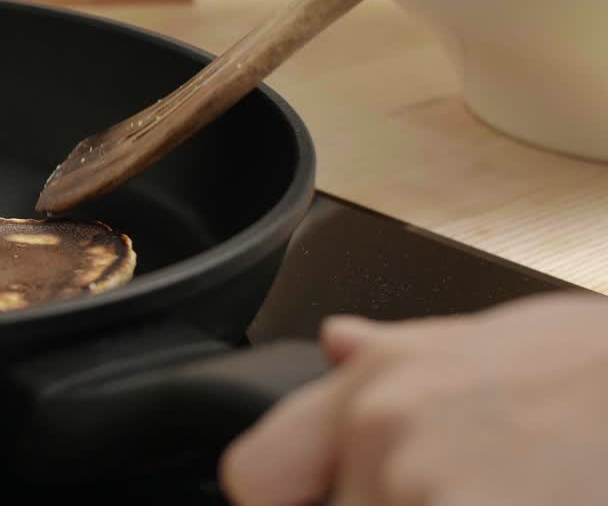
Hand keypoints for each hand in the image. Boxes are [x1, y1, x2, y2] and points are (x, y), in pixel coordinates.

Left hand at [219, 292, 607, 505]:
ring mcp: (431, 496)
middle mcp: (386, 438)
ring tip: (510, 484)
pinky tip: (534, 496)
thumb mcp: (490, 340)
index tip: (315, 505)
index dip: (287, 503)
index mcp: (373, 389)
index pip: (256, 476)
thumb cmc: (600, 371)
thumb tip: (337, 343)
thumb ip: (396, 353)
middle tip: (447, 492)